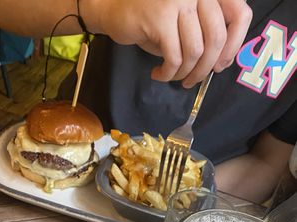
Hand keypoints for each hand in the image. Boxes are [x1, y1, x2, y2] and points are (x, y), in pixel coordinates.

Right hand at [89, 0, 251, 86]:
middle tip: (193, 80)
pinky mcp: (160, 17)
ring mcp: (178, 1)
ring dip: (185, 73)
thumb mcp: (187, 19)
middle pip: (217, 38)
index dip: (234, 44)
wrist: (114, 9)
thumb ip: (207, 29)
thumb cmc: (153, 18)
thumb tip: (222, 60)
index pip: (240, 14)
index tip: (221, 64)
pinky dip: (168, 73)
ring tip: (175, 78)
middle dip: (206, 68)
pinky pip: (174, 57)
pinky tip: (159, 74)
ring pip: (196, 51)